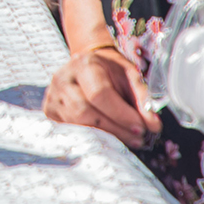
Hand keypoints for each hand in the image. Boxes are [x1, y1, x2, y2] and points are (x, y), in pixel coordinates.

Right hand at [43, 43, 161, 147]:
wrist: (88, 64)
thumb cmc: (112, 71)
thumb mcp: (130, 76)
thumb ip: (142, 99)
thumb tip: (153, 125)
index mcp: (83, 64)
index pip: (99, 94)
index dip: (121, 114)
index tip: (141, 127)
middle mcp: (62, 79)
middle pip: (85, 112)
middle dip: (115, 129)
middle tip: (138, 137)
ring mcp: (52, 96)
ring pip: (77, 124)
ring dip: (106, 136)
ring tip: (128, 139)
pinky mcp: (50, 111)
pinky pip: (71, 131)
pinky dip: (92, 138)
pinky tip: (109, 138)